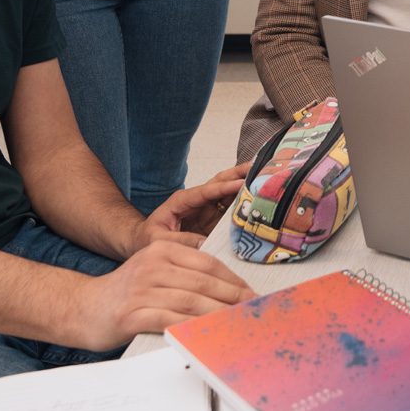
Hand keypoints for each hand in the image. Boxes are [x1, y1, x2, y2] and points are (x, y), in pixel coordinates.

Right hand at [61, 239, 254, 349]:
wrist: (82, 307)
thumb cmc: (124, 293)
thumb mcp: (153, 269)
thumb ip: (184, 271)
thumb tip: (226, 286)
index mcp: (161, 250)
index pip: (207, 263)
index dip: (233, 279)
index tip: (250, 292)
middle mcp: (153, 265)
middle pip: (204, 281)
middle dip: (233, 297)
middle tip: (252, 309)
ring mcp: (142, 289)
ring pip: (192, 300)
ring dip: (219, 313)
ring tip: (237, 322)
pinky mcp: (133, 313)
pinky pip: (171, 319)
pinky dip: (193, 326)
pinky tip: (207, 332)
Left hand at [132, 162, 251, 251]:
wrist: (143, 244)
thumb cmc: (147, 239)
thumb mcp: (157, 240)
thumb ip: (179, 240)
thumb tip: (203, 243)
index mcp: (182, 200)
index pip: (206, 191)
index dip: (224, 187)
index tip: (241, 184)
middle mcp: (197, 200)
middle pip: (221, 182)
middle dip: (239, 174)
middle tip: (261, 166)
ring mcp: (207, 209)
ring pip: (229, 193)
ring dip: (246, 185)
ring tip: (266, 177)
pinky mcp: (213, 220)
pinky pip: (231, 210)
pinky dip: (245, 203)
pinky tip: (260, 199)